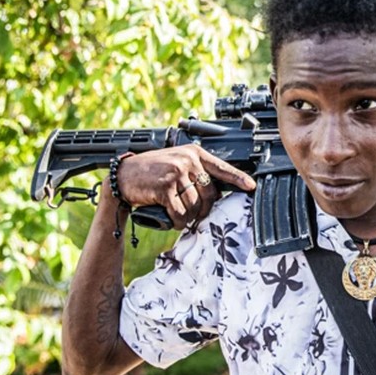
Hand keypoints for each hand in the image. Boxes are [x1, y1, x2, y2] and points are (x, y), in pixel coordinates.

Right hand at [113, 145, 255, 229]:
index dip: (238, 178)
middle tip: (193, 215)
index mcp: (194, 153)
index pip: (221, 167)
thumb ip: (195, 172)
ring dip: (188, 217)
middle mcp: (187, 161)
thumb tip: (216, 193)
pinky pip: (180, 212)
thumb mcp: (176, 163)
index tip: (251, 186)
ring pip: (195, 206)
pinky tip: (172, 219)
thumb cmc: (152, 172)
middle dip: (203, 210)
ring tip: (177, 214)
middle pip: (209, 194)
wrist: (123, 176)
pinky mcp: (164, 187)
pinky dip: (177, 221)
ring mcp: (176, 173)